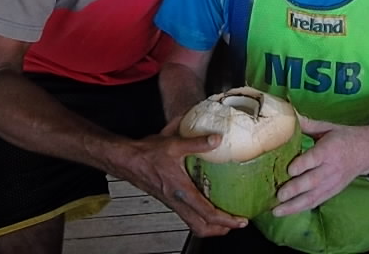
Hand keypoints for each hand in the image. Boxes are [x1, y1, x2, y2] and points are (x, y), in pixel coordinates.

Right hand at [117, 120, 247, 236]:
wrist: (128, 160)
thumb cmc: (147, 154)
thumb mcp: (174, 143)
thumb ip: (197, 142)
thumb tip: (217, 139)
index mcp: (181, 191)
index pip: (207, 213)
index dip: (226, 219)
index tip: (241, 220)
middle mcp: (177, 201)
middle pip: (201, 228)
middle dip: (220, 229)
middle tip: (235, 223)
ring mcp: (173, 203)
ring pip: (193, 224)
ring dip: (210, 225)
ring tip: (224, 219)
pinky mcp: (169, 200)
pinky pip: (187, 215)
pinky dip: (200, 216)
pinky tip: (206, 204)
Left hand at [271, 116, 368, 216]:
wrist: (367, 152)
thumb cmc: (344, 137)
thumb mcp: (327, 127)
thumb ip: (307, 124)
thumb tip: (287, 113)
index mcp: (330, 149)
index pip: (315, 159)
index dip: (303, 165)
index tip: (289, 169)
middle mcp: (331, 168)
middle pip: (312, 181)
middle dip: (295, 190)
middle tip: (279, 195)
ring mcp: (332, 183)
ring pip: (313, 196)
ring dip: (295, 205)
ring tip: (278, 211)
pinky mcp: (333, 192)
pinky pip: (316, 201)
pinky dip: (302, 208)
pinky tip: (288, 212)